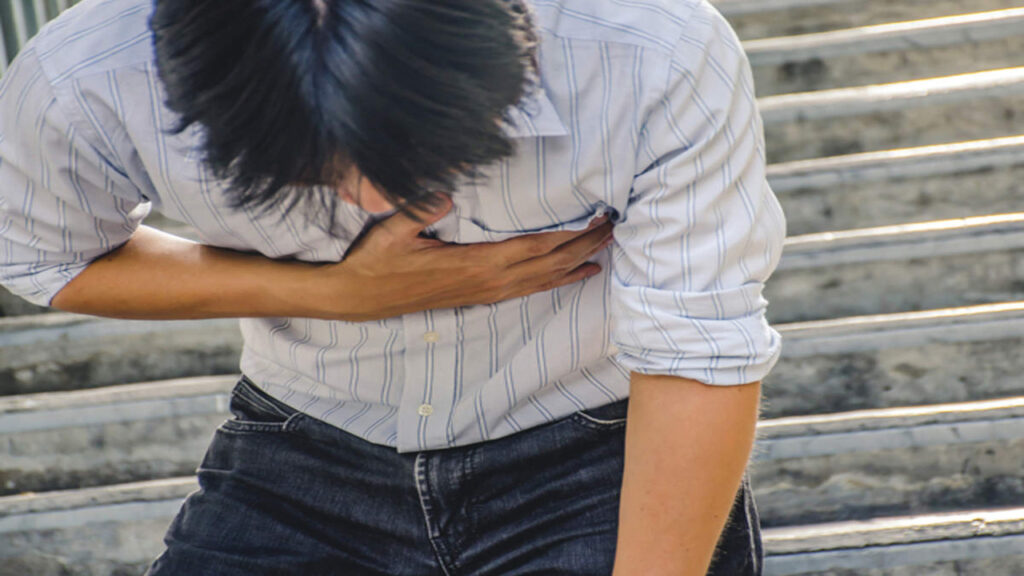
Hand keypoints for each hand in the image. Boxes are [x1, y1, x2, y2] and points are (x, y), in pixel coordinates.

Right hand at [311, 196, 613, 320]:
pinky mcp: (481, 297)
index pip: (533, 248)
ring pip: (543, 280)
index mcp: (476, 265)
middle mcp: (489, 282)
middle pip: (548, 264)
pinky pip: (528, 289)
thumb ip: (419, 211)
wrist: (361, 298)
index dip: (567, 236)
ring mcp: (487, 292)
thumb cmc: (377, 262)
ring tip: (606, 251)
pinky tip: (573, 275)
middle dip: (583, 246)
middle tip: (614, 228)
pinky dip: (555, 281)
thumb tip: (445, 193)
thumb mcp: (392, 231)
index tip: (594, 220)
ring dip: (576, 265)